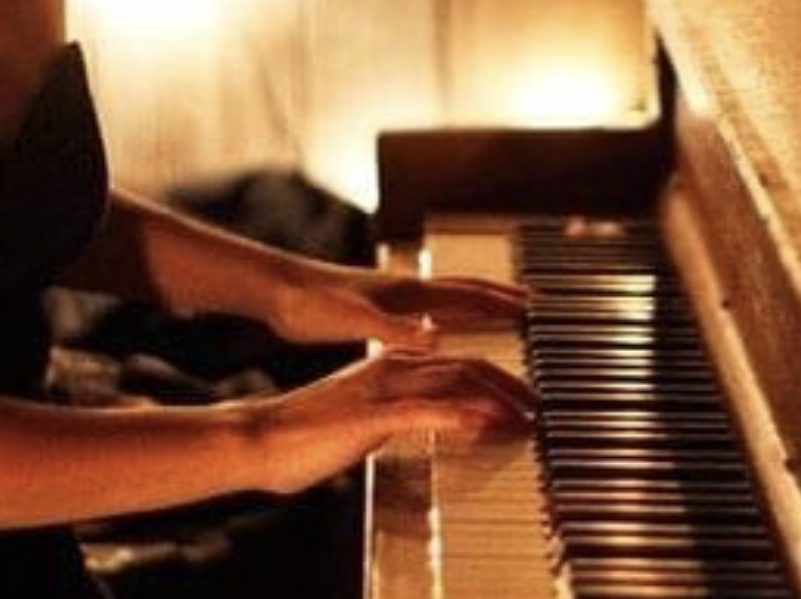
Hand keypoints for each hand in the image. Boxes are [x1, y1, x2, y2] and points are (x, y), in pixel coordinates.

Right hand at [252, 351, 535, 494]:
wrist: (260, 438)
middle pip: (463, 363)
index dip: (495, 375)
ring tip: (527, 415)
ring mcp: (379, 389)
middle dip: (509, 383)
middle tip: (540, 407)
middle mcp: (388, 369)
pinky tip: (481, 423)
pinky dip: (456, 414)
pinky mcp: (368, 414)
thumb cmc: (305, 435)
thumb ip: (399, 417)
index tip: (524, 397)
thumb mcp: (364, 422)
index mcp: (387, 367)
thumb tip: (430, 424)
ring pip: (450, 379)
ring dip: (495, 396)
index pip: (453, 361)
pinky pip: (421, 410)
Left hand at [271, 263, 528, 351]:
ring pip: (443, 297)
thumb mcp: (355, 321)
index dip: (500, 302)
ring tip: (493, 311)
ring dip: (472, 303)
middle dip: (497, 296)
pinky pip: (422, 310)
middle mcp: (403, 289)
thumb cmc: (310, 305)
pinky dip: (442, 316)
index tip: (534, 305)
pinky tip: (436, 327)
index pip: (466, 295)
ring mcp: (388, 295)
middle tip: (529, 302)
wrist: (275, 290)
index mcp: (406, 293)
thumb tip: (437, 338)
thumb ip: (396, 330)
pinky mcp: (372, 306)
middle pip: (462, 289)